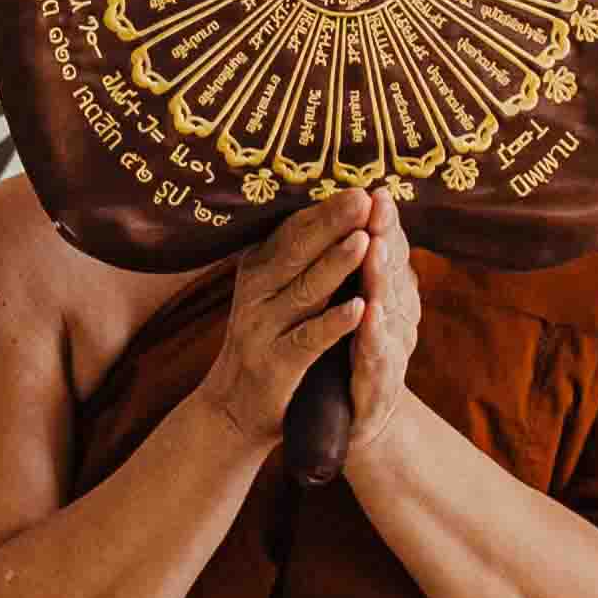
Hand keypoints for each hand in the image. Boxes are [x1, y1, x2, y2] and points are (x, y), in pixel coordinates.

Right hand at [188, 191, 377, 456]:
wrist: (232, 410)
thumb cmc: (266, 344)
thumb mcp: (271, 295)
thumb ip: (296, 259)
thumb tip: (334, 210)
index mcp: (258, 271)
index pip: (291, 231)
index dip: (322, 209)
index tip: (358, 186)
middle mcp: (255, 294)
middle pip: (296, 252)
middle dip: (330, 224)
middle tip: (362, 198)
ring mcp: (262, 330)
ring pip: (304, 292)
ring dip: (335, 265)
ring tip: (365, 240)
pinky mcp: (275, 366)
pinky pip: (307, 340)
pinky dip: (332, 324)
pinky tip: (358, 308)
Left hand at [336, 190, 425, 463]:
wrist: (350, 425)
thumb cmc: (347, 354)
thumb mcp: (348, 302)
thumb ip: (353, 264)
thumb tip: (343, 210)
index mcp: (389, 294)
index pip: (390, 249)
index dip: (386, 221)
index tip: (377, 188)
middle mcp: (396, 318)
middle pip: (393, 270)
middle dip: (386, 235)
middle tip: (379, 204)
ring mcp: (390, 352)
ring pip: (390, 308)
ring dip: (382, 276)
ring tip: (375, 248)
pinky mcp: (376, 386)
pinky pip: (375, 356)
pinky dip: (372, 334)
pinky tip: (369, 313)